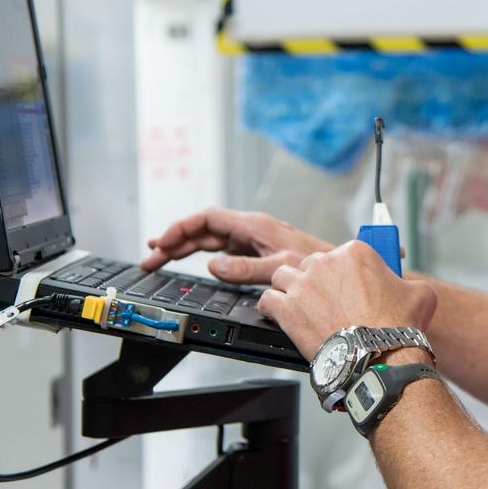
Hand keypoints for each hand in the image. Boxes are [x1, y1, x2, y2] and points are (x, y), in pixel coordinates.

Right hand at [140, 207, 332, 283]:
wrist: (338, 269)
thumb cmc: (317, 262)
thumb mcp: (279, 267)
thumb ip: (245, 268)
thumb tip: (213, 266)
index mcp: (254, 226)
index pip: (207, 219)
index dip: (180, 229)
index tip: (160, 243)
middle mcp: (251, 230)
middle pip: (203, 230)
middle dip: (174, 241)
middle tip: (150, 258)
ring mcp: (253, 241)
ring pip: (211, 240)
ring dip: (184, 248)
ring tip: (159, 259)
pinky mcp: (257, 252)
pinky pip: (223, 250)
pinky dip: (203, 255)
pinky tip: (193, 262)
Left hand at [258, 241, 436, 360]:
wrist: (380, 358)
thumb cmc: (398, 328)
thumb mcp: (420, 294)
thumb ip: (407, 282)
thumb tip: (405, 286)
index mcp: (356, 253)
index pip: (341, 254)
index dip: (343, 272)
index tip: (346, 284)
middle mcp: (326, 263)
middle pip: (310, 264)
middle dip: (316, 280)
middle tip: (326, 300)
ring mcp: (304, 285)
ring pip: (283, 276)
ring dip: (289, 289)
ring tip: (299, 305)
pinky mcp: (287, 309)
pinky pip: (268, 299)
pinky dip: (272, 308)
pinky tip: (280, 316)